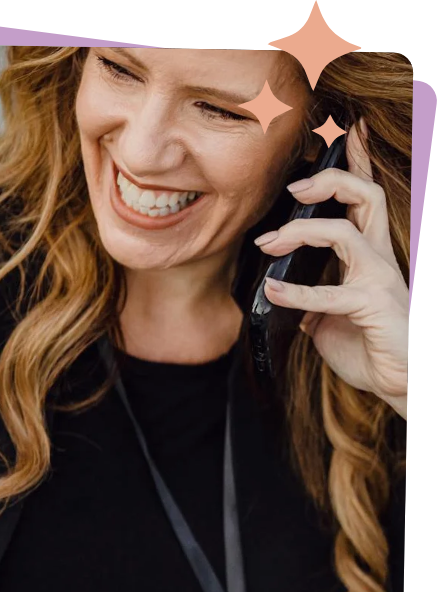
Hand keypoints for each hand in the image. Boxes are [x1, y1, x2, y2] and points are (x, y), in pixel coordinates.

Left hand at [254, 119, 407, 420]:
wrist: (398, 384)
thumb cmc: (368, 346)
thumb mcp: (329, 318)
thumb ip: (310, 298)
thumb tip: (283, 291)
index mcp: (371, 256)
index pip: (367, 200)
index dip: (359, 164)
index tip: (349, 131)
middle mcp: (380, 260)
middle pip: (367, 197)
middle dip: (331, 180)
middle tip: (293, 188)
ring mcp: (380, 281)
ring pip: (345, 233)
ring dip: (299, 232)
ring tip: (268, 243)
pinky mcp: (374, 307)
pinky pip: (332, 294)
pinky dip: (297, 293)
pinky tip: (272, 293)